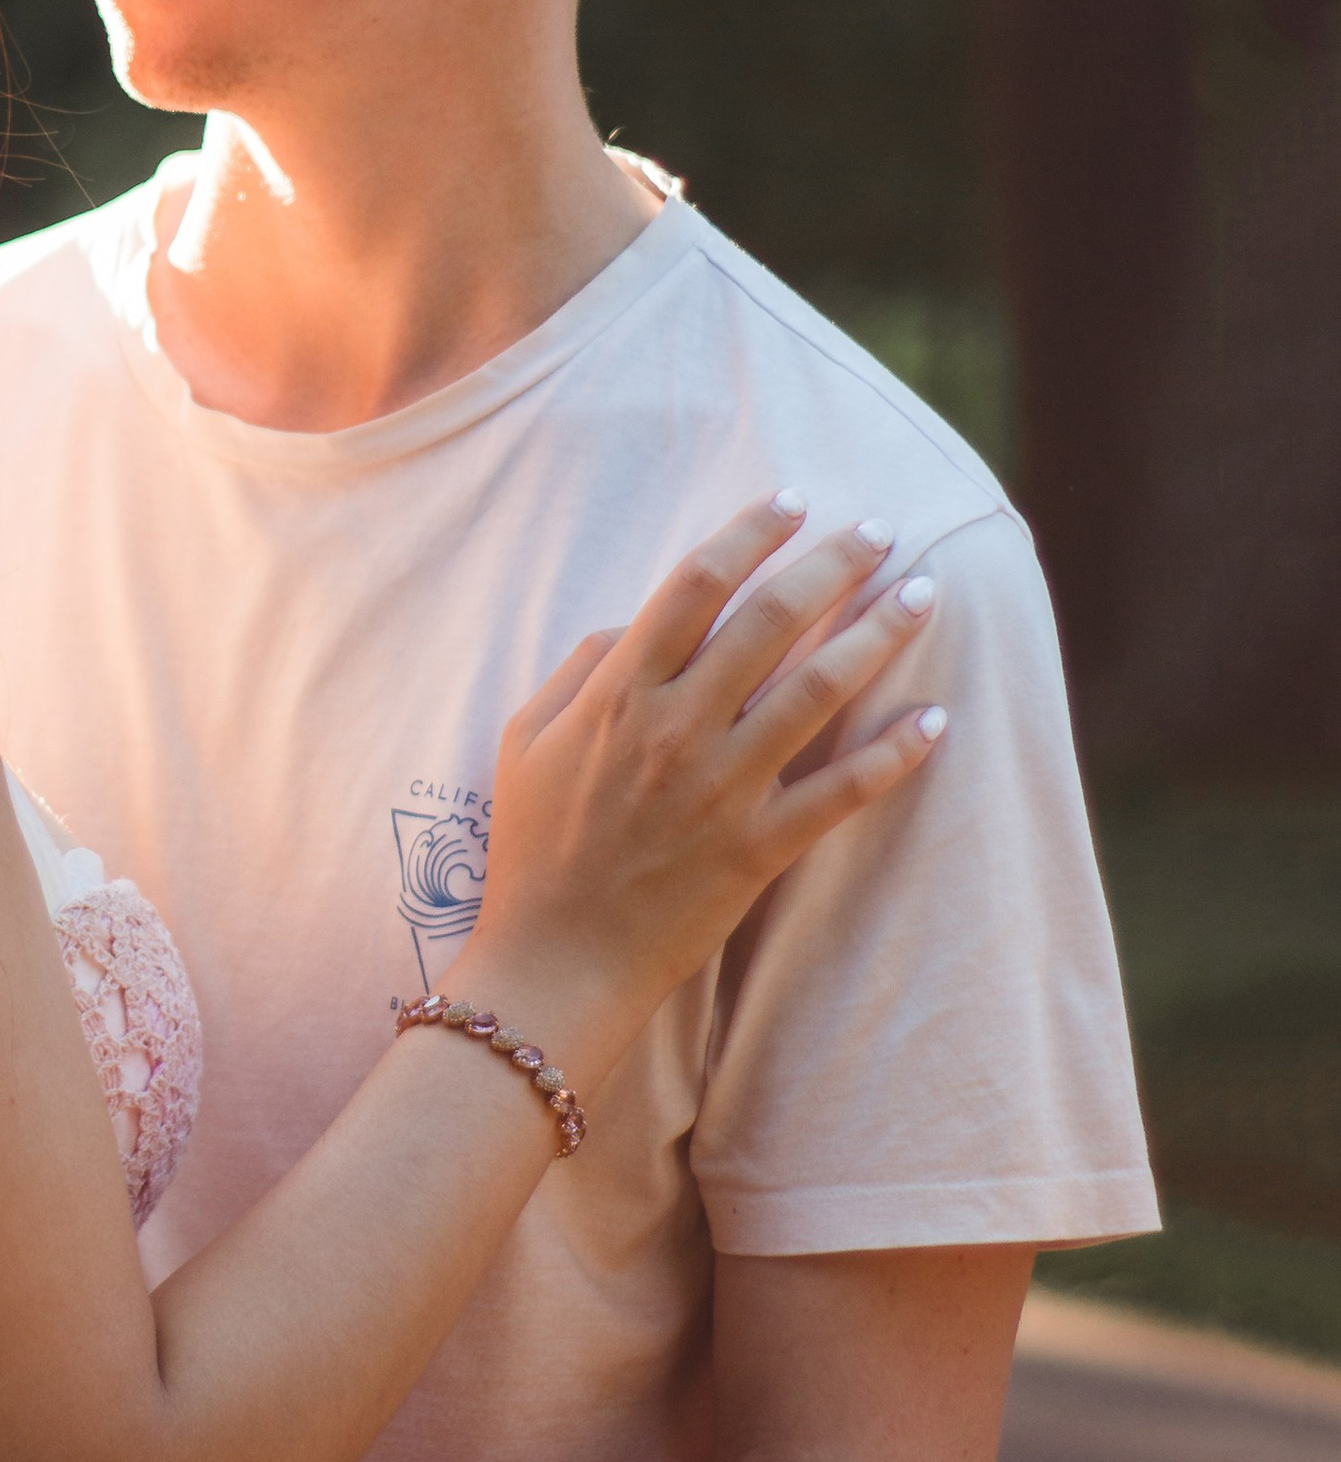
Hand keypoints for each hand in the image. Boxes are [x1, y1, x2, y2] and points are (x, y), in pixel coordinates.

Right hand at [468, 497, 943, 1064]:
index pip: (696, 585)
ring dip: (878, 635)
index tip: (793, 503)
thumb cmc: (533, 848)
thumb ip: (583, 669)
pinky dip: (894, 755)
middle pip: (771, 620)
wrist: (554, 958)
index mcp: (619, 694)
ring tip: (924, 595)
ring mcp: (722, 789)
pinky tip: (936, 719)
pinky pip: (841, 794)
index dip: (751, 533)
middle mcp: (677, 729)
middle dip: (834, 563)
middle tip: (881, 530)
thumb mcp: (525, 739)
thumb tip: (637, 623)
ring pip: (817, 691)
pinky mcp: (758, 848)